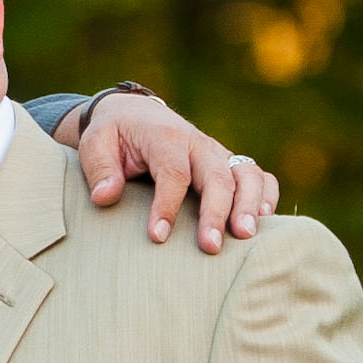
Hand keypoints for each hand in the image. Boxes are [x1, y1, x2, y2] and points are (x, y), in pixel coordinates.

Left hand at [67, 95, 278, 252]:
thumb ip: (100, 168)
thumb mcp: (95, 143)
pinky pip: (259, 176)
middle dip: (216, 212)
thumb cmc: (114, 135)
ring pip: (247, 174)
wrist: (135, 115)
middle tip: (210, 247)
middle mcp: (198, 144)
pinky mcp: (228, 165)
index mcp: (166, 136)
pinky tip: (265, 223)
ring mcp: (217, 154)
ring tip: (245, 236)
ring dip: (250, 205)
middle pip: (217, 176)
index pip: (173, 172)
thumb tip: (106, 197)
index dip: (167, 205)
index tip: (157, 237)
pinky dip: (267, 196)